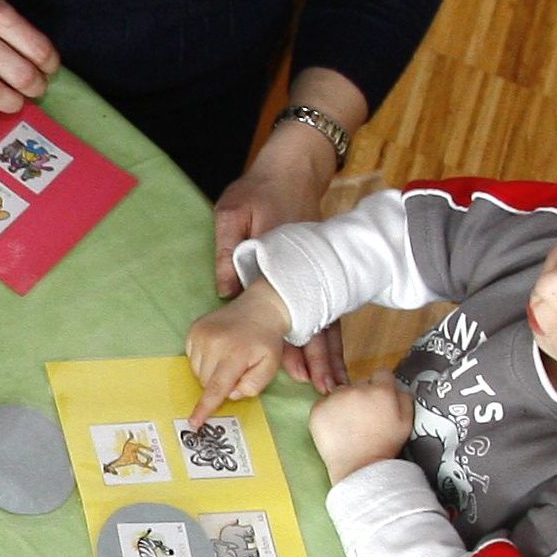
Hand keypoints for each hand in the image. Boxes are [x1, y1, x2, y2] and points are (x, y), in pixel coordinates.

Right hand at [186, 286, 292, 417]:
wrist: (259, 309)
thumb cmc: (266, 342)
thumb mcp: (270, 366)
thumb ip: (253, 385)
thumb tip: (231, 393)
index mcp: (235, 354)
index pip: (216, 388)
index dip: (204, 408)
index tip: (193, 423)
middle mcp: (214, 343)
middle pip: (206, 382)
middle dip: (219, 384)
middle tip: (235, 369)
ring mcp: (201, 334)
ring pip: (197, 372)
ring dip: (210, 372)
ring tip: (227, 356)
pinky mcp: (193, 330)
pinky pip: (191, 358)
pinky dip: (203, 360)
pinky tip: (217, 349)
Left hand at [211, 97, 355, 389]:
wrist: (292, 168)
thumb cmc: (259, 189)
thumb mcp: (233, 211)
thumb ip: (228, 249)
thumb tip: (225, 290)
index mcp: (283, 260)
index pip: (291, 308)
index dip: (295, 341)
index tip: (297, 369)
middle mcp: (304, 272)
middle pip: (317, 321)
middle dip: (321, 357)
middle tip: (325, 389)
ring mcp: (315, 273)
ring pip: (326, 320)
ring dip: (328, 353)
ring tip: (331, 384)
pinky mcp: (317, 274)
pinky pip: (325, 311)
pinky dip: (328, 337)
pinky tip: (328, 359)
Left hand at [307, 374, 414, 482]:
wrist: (359, 469)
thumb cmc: (386, 447)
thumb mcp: (407, 421)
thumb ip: (404, 397)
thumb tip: (396, 386)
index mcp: (381, 390)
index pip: (382, 374)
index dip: (381, 387)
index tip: (378, 402)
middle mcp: (356, 389)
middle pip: (359, 383)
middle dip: (362, 396)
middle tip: (363, 418)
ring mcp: (334, 398)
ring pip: (340, 393)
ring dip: (344, 403)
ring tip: (348, 425)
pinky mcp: (318, 409)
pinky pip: (324, 404)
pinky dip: (328, 413)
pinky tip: (336, 428)